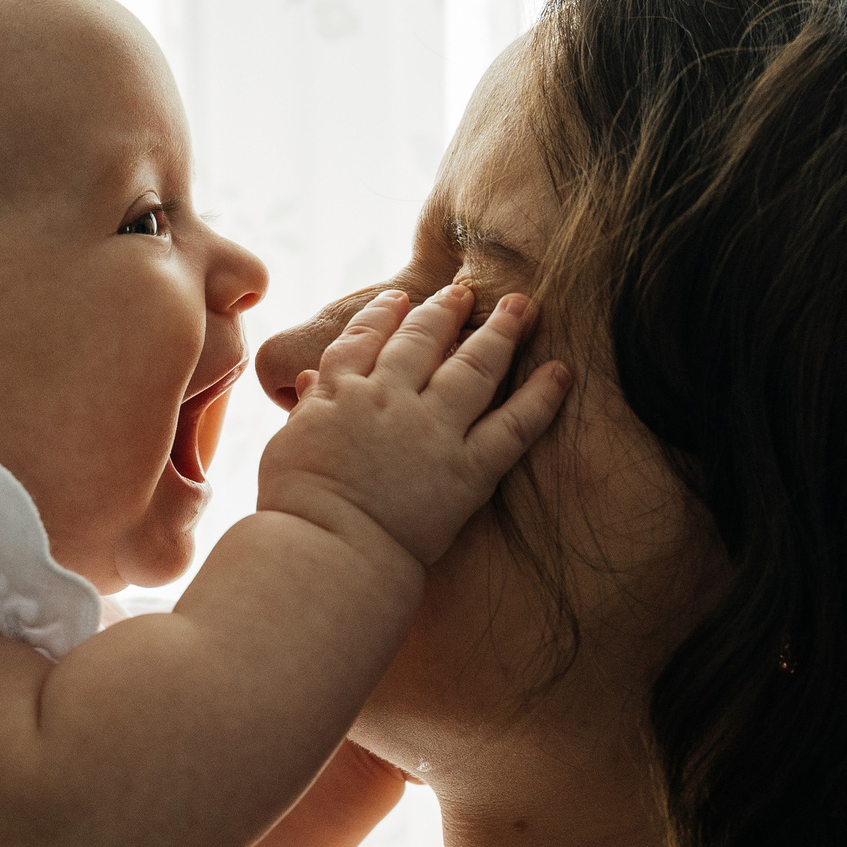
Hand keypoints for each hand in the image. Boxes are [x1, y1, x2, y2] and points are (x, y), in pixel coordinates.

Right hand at [258, 285, 569, 569]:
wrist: (325, 554)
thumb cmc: (295, 510)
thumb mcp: (285, 447)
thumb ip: (308, 408)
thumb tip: (309, 378)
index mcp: (340, 395)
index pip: (362, 340)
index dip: (382, 315)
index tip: (399, 298)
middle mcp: (389, 400)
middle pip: (422, 340)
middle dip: (444, 310)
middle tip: (463, 292)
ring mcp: (431, 431)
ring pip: (473, 367)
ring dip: (500, 332)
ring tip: (522, 307)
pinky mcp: (467, 469)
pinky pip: (514, 426)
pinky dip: (542, 397)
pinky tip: (562, 372)